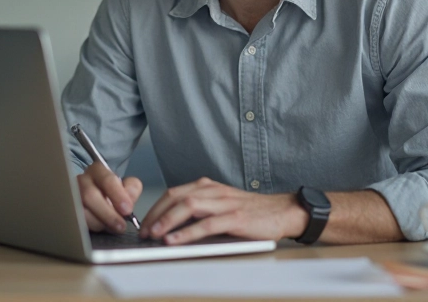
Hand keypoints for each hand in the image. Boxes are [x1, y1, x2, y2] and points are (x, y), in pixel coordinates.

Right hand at [76, 163, 141, 232]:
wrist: (98, 204)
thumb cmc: (112, 194)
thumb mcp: (126, 187)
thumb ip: (132, 188)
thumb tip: (129, 196)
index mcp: (98, 171)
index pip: (107, 179)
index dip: (117, 195)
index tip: (127, 210)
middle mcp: (82, 181)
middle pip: (89, 195)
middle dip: (108, 214)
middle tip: (120, 226)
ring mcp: (72, 196)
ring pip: (81, 211)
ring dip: (99, 223)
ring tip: (111, 228)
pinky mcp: (68, 211)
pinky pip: (77, 221)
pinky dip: (90, 227)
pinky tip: (100, 228)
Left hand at [139, 177, 307, 244]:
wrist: (283, 211)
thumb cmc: (251, 213)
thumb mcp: (222, 206)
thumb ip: (201, 211)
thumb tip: (171, 227)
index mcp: (209, 187)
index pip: (174, 193)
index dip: (155, 208)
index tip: (144, 223)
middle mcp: (214, 191)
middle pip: (176, 197)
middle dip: (156, 214)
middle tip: (144, 232)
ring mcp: (225, 203)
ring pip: (188, 206)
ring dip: (167, 221)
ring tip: (154, 235)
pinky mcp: (236, 218)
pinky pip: (206, 224)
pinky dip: (187, 233)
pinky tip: (174, 241)